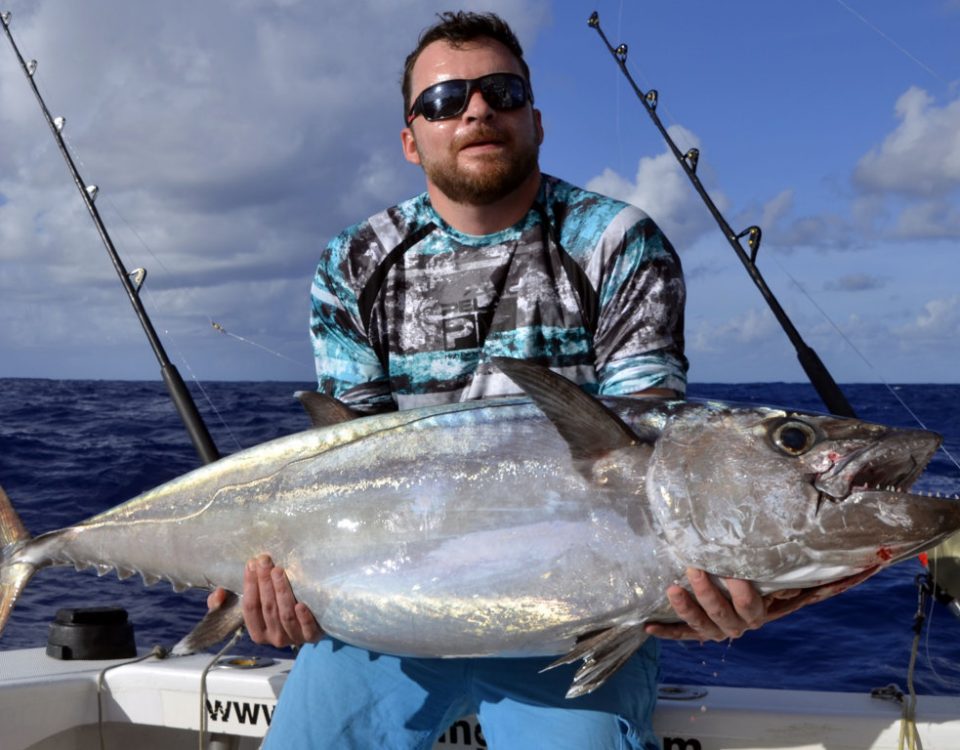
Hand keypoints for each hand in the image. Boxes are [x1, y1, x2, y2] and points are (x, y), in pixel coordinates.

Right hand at [207, 554, 322, 647]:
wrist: (310, 625)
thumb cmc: (276, 611)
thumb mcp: (253, 608)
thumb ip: (226, 603)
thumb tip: (219, 594)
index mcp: (258, 632)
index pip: (250, 608)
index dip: (249, 586)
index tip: (251, 564)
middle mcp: (274, 638)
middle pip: (268, 609)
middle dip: (265, 583)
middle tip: (265, 561)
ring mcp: (293, 638)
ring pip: (285, 615)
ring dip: (282, 592)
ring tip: (279, 571)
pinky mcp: (312, 636)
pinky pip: (307, 629)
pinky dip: (304, 617)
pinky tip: (301, 604)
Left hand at [644, 568, 800, 641]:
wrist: (749, 596)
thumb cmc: (765, 579)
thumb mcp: (781, 577)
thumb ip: (792, 575)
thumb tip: (830, 572)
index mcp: (758, 612)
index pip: (751, 605)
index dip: (740, 591)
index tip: (731, 570)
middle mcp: (738, 625)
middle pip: (722, 614)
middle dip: (707, 593)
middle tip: (693, 568)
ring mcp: (717, 629)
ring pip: (701, 625)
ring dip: (685, 608)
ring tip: (672, 588)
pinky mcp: (698, 630)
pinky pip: (682, 634)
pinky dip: (666, 632)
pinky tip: (648, 628)